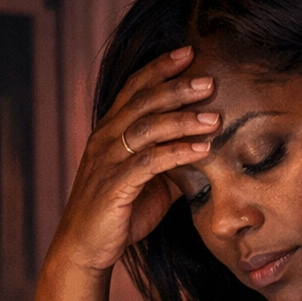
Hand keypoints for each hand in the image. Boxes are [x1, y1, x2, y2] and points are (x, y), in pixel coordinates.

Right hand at [51, 45, 218, 274]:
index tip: (188, 53)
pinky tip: (202, 149)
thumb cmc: (119, 213)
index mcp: (110, 132)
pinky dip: (178, 152)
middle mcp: (105, 139)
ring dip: (183, 120)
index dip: (159, 69)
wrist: (87, 247)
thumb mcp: (151, 183)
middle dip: (177, 88)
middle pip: (143, 102)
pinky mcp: (114, 185)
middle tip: (209, 80)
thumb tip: (205, 152)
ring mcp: (107, 160)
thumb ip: (173, 164)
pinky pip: (150, 162)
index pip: (134, 90)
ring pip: (147, 128)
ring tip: (214, 117)